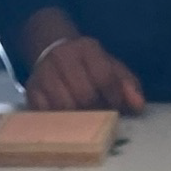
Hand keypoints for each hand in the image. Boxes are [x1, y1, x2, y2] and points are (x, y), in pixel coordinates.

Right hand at [19, 8, 143, 111]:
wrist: (52, 51)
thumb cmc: (88, 67)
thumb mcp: (111, 68)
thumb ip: (128, 85)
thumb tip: (138, 106)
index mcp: (87, 48)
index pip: (104, 77)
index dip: (113, 98)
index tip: (115, 107)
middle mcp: (63, 57)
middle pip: (84, 95)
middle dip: (95, 110)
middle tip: (97, 114)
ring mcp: (44, 73)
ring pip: (64, 107)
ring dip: (77, 119)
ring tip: (82, 119)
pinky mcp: (32, 90)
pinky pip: (46, 114)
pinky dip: (58, 121)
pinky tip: (65, 119)